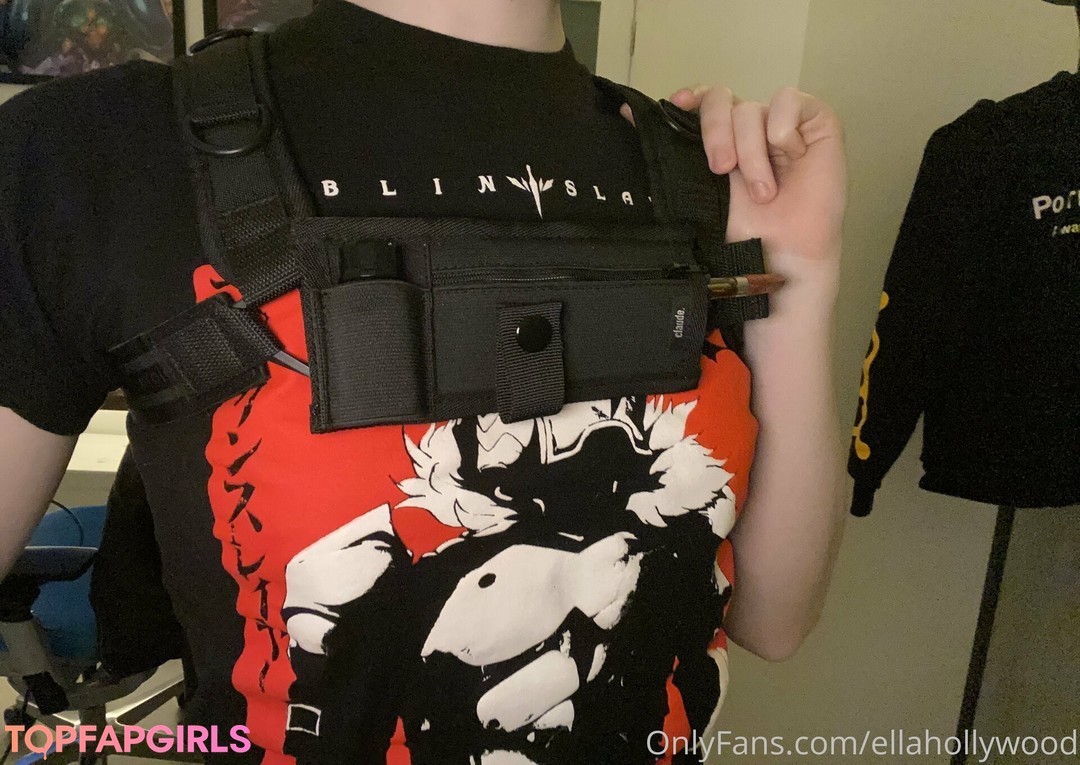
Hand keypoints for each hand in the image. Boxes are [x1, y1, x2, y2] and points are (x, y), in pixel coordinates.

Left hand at [625, 86, 846, 265]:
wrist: (782, 253)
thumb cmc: (744, 230)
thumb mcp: (695, 189)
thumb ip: (672, 151)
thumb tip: (626, 113)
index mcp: (720, 139)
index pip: (703, 99)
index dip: (691, 97)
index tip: (678, 105)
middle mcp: (747, 126)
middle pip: (721, 98)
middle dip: (715, 132)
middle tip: (721, 170)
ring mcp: (780, 121)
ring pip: (750, 109)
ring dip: (752, 153)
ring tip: (764, 192)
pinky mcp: (815, 120)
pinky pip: (788, 101)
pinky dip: (783, 131)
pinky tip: (791, 158)